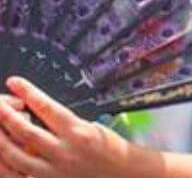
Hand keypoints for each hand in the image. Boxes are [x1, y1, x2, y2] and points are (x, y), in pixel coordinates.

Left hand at [0, 78, 128, 175]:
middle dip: (6, 116)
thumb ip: (64, 123)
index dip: (28, 93)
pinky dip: (5, 167)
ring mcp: (53, 172)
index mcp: (78, 132)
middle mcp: (63, 152)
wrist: (121, 174)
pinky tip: (0, 156)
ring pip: (16, 157)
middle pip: (26, 132)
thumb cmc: (109, 148)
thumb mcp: (91, 126)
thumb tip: (37, 113)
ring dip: (1, 140)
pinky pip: (18, 177)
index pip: (46, 107)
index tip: (15, 82)